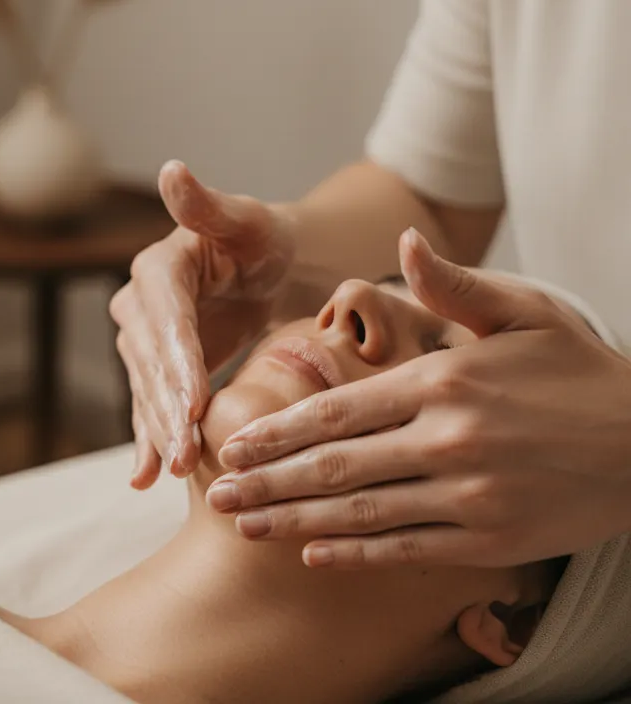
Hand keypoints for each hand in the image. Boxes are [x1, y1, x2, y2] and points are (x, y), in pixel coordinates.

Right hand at [111, 160, 294, 487]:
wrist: (270, 270)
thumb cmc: (266, 240)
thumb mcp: (247, 221)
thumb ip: (208, 206)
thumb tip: (172, 169)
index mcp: (160, 267)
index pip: (166, 317)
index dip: (177, 359)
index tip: (194, 399)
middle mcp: (141, 304)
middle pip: (152, 361)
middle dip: (169, 407)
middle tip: (188, 451)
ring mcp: (146, 340)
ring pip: (149, 390)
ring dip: (161, 430)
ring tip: (176, 470)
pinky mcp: (159, 369)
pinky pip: (151, 406)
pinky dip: (150, 440)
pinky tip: (146, 477)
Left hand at [208, 229, 630, 567]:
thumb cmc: (579, 373)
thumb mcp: (523, 313)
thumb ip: (453, 285)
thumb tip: (403, 239)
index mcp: (443, 380)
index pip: (337, 410)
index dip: (275, 431)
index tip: (231, 443)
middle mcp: (447, 439)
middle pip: (333, 466)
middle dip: (265, 482)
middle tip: (214, 493)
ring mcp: (468, 495)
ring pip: (360, 512)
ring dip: (293, 522)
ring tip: (244, 526)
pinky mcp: (491, 541)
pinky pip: (407, 550)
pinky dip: (355, 554)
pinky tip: (312, 555)